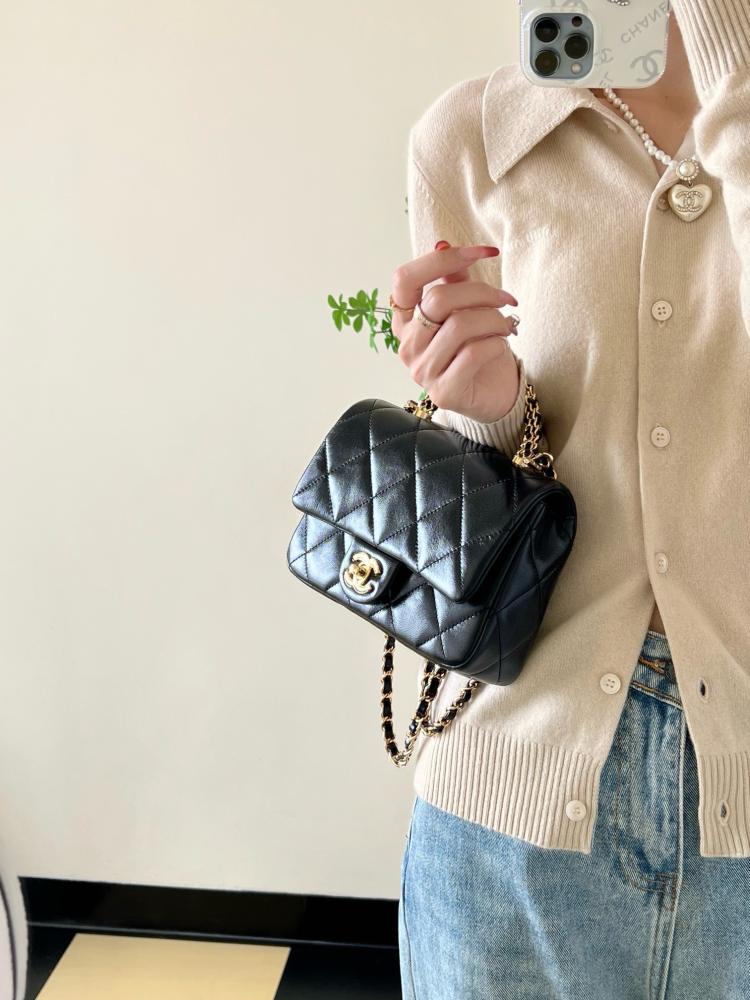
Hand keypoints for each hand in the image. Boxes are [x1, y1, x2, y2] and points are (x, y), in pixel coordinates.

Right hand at [390, 243, 520, 423]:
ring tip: (507, 325)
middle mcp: (406, 345)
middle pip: (438, 299)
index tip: (482, 252)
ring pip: (459, 325)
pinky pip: (474, 353)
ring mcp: (422, 371)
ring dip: (494, 319)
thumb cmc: (477, 347)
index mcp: (404, 320)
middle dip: (482, 292)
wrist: (494, 392)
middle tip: (507, 299)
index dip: (441, 259)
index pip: (405, 279)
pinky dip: (495, 343)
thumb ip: (453, 280)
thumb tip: (443, 244)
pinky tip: (502, 344)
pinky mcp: (444, 392)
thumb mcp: (465, 307)